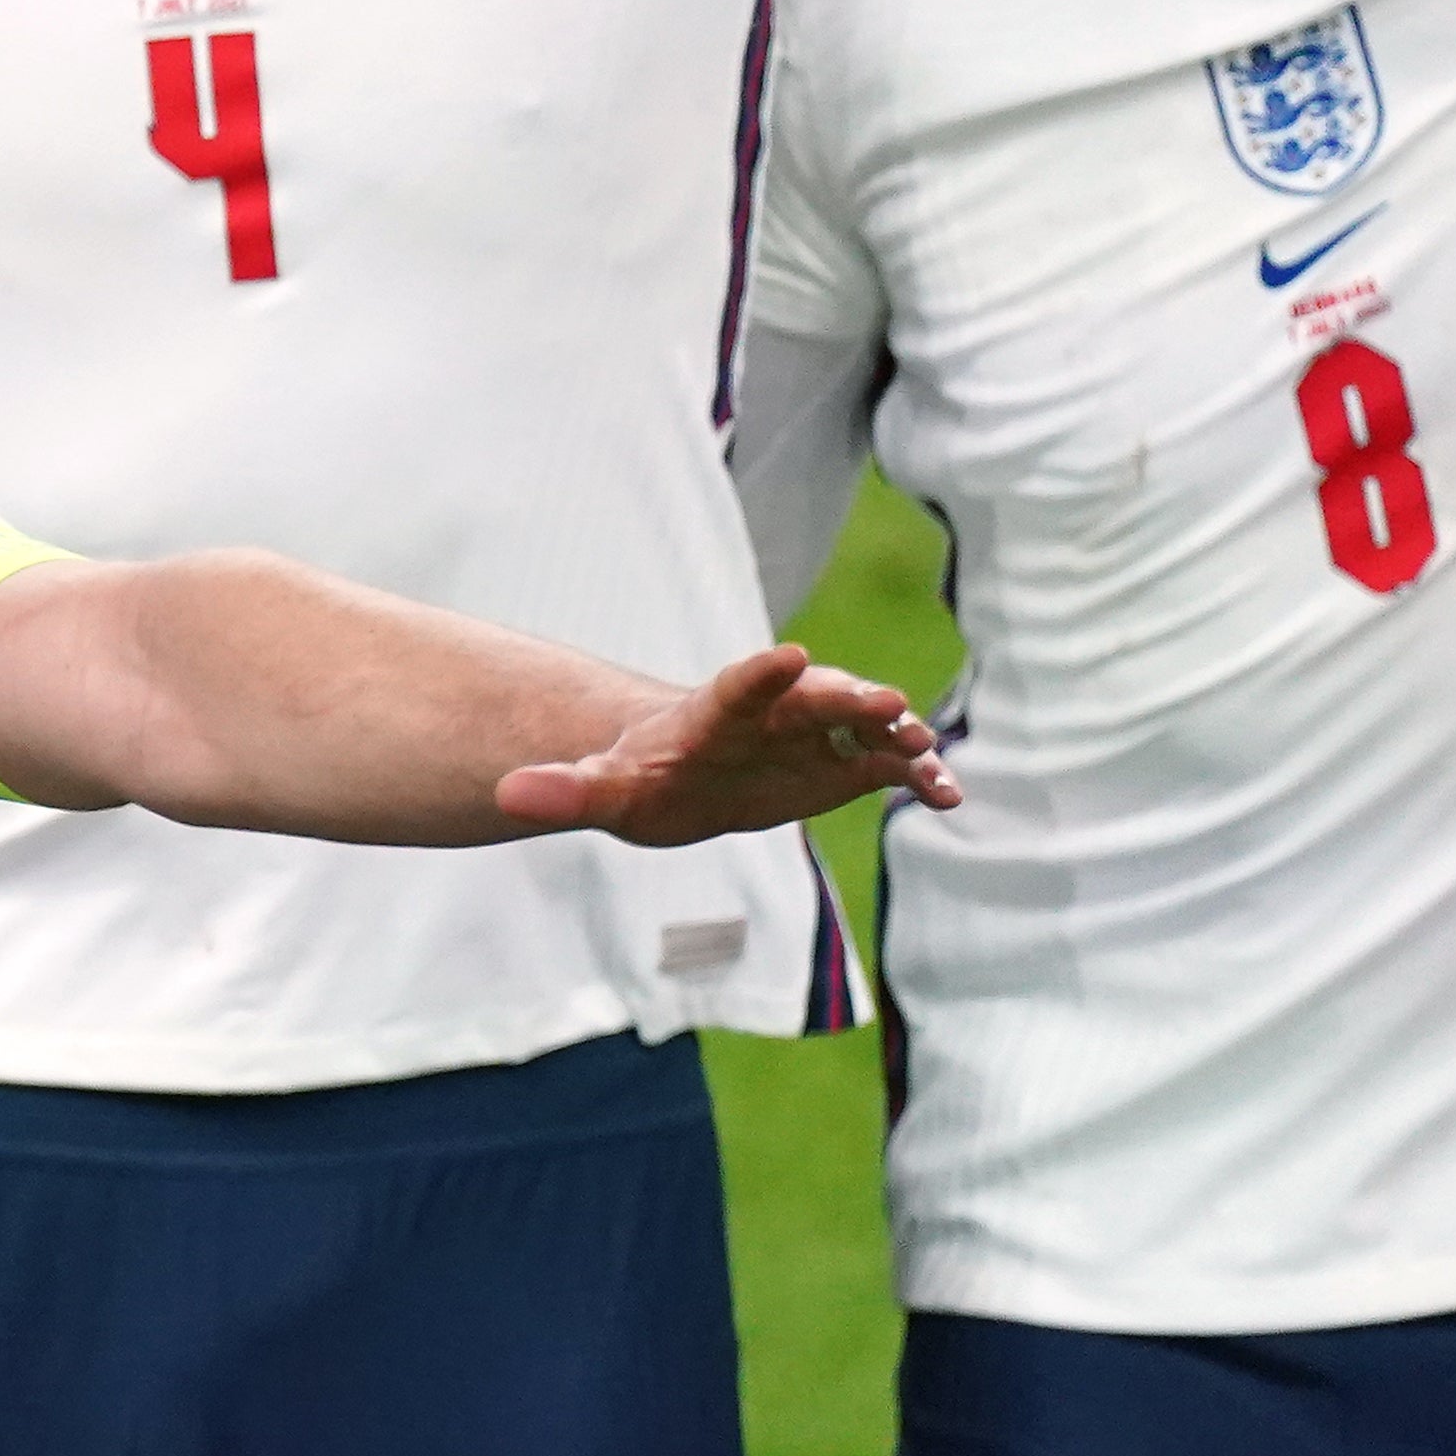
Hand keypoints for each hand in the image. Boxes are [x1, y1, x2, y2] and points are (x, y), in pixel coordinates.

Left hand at [501, 644, 953, 844]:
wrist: (671, 774)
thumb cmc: (634, 774)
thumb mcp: (597, 788)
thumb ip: (560, 790)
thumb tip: (505, 796)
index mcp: (713, 712)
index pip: (737, 686)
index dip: (761, 673)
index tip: (790, 656)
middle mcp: (772, 714)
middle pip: (815, 698)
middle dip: (850, 698)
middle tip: (889, 706)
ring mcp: (812, 737)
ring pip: (862, 728)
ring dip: (896, 737)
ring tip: (929, 756)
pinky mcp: (840, 767)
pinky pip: (886, 767)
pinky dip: (917, 777)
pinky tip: (949, 798)